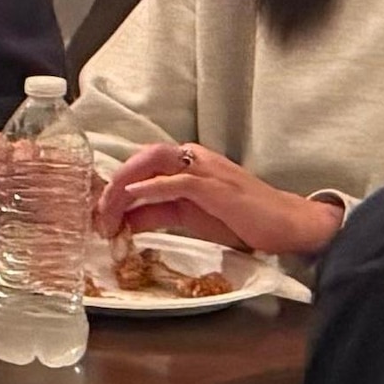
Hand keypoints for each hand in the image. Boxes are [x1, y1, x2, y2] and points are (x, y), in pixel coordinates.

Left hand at [99, 138, 339, 261]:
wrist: (287, 224)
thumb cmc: (241, 220)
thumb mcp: (190, 218)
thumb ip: (157, 215)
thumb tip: (124, 222)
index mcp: (186, 164)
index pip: (141, 167)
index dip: (114, 188)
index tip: (97, 212)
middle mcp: (192, 159)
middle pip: (141, 158)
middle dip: (113, 184)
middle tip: (96, 214)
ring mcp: (205, 169)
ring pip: (152, 164)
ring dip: (124, 187)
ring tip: (105, 212)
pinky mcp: (215, 186)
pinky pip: (176, 182)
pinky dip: (151, 189)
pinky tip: (134, 200)